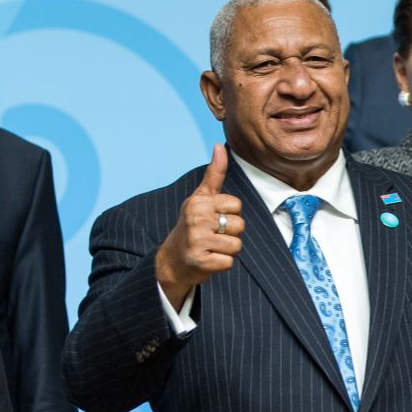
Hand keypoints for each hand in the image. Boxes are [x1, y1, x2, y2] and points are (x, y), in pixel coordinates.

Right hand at [154, 144, 245, 310]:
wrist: (172, 260)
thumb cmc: (192, 225)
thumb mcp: (200, 198)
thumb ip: (214, 174)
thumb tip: (219, 146)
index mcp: (199, 202)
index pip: (236, 205)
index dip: (230, 214)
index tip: (214, 218)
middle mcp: (196, 219)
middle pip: (239, 225)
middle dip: (230, 233)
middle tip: (212, 236)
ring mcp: (197, 240)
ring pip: (236, 245)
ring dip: (227, 250)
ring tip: (211, 247)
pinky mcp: (200, 261)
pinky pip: (229, 262)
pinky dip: (222, 265)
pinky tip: (208, 260)